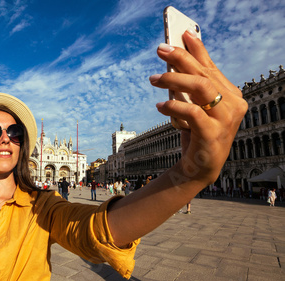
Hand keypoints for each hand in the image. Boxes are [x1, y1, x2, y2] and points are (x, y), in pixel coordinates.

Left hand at [149, 30, 246, 185]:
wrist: (200, 167)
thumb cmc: (196, 133)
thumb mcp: (193, 106)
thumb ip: (188, 86)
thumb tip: (173, 60)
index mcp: (231, 94)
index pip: (211, 67)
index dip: (197, 50)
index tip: (182, 34)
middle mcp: (233, 104)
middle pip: (204, 74)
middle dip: (180, 59)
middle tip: (160, 50)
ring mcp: (226, 120)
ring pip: (200, 88)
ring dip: (174, 79)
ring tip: (153, 79)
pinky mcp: (213, 134)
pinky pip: (192, 112)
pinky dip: (173, 107)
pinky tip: (160, 106)